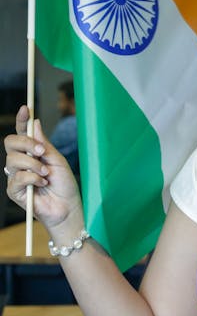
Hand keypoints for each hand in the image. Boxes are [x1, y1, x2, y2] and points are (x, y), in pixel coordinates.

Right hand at [4, 105, 83, 231]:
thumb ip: (44, 144)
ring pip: (13, 159)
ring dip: (33, 165)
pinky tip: (42, 184)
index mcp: (32, 152)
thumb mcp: (58, 161)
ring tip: (46, 174)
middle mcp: (21, 162)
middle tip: (42, 152)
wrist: (67, 207)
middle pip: (10, 142)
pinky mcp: (13, 190)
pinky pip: (17, 177)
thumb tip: (35, 122)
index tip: (26, 108)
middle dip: (25, 143)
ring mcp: (15, 175)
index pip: (23, 133)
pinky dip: (32, 179)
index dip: (22, 120)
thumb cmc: (65, 184)